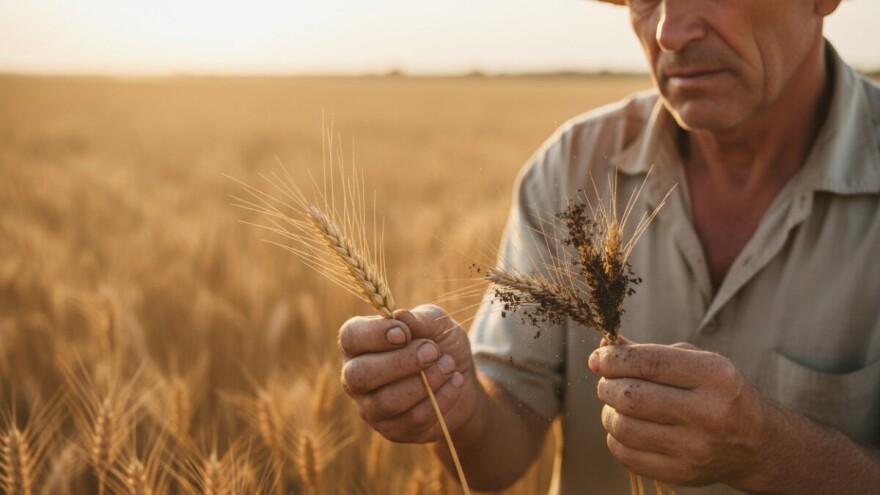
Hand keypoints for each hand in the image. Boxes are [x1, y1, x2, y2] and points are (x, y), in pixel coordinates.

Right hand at [339, 304, 479, 443]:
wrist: (460, 379)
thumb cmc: (438, 344)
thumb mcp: (435, 324)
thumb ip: (419, 319)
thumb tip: (400, 315)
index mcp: (358, 344)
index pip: (350, 337)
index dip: (375, 335)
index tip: (405, 333)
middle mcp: (355, 377)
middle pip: (360, 375)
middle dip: (401, 363)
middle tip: (433, 351)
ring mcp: (370, 408)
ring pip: (386, 402)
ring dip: (425, 382)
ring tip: (449, 365)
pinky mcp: (392, 431)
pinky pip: (412, 420)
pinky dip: (441, 398)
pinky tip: (455, 382)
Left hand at [588, 340, 769, 487]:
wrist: (756, 442)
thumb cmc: (716, 392)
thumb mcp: (695, 362)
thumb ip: (648, 353)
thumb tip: (601, 351)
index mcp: (714, 376)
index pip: (647, 362)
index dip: (613, 359)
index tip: (600, 358)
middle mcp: (708, 413)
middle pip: (631, 396)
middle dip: (607, 386)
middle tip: (608, 383)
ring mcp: (695, 448)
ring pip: (623, 427)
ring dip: (608, 412)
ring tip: (618, 406)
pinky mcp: (682, 474)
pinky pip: (626, 455)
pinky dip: (616, 438)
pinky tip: (627, 428)